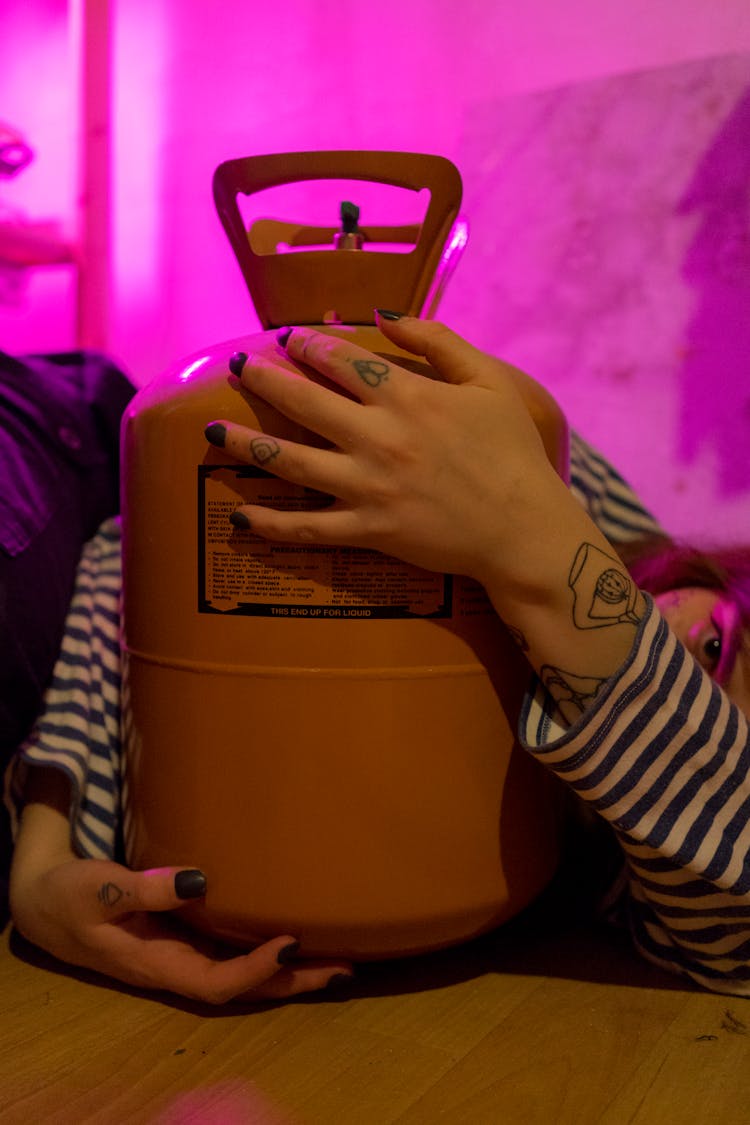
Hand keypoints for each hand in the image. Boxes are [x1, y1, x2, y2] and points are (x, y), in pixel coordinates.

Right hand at [11, 778, 352, 1004]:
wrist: (43, 899)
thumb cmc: (69, 895)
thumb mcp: (98, 889)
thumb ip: (145, 888)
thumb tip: (199, 880)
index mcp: (154, 965)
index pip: (215, 983)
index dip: (255, 970)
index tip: (292, 942)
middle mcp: (175, 967)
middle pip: (242, 990)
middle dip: (292, 983)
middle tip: (342, 968)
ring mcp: (181, 954)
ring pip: (243, 976)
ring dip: (288, 973)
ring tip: (337, 961)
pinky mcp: (183, 937)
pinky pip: (232, 954)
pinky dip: (266, 953)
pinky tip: (294, 940)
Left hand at [207, 314, 563, 592]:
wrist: (524, 530)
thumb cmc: (513, 454)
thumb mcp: (489, 381)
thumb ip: (438, 341)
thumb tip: (386, 313)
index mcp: (408, 397)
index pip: (343, 361)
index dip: (308, 346)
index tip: (287, 338)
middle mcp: (378, 437)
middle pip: (304, 402)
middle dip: (265, 379)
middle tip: (238, 366)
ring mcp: (368, 487)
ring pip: (290, 461)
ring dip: (245, 443)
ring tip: (210, 430)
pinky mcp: (368, 530)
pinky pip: (308, 528)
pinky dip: (271, 524)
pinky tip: (240, 515)